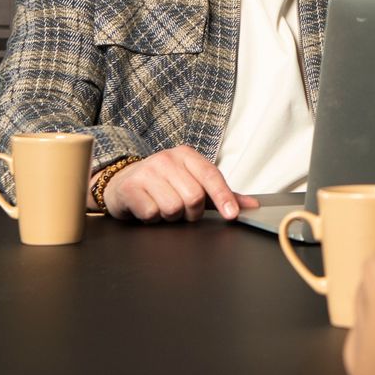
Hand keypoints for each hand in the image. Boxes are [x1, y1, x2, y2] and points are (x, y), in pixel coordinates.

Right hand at [102, 147, 259, 222]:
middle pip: (193, 197)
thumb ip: (222, 194)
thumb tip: (252, 205)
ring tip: (162, 207)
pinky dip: (152, 218)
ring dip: (170, 216)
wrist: (121, 182)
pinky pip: (152, 213)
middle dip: (191, 212)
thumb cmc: (162, 184)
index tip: (232, 215)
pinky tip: (147, 209)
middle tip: (181, 209)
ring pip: (173, 208)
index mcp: (186, 155)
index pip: (210, 175)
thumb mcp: (192, 183)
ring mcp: (146, 171)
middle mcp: (166, 159)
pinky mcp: (130, 188)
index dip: (223, 197)